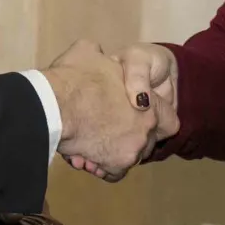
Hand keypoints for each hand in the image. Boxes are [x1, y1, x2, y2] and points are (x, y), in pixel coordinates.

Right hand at [43, 40, 174, 180]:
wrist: (56, 103)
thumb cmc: (76, 76)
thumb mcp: (89, 52)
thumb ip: (100, 57)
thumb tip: (96, 55)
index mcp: (149, 102)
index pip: (168, 121)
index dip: (152, 119)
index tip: (135, 117)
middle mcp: (146, 128)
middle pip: (146, 141)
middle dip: (128, 137)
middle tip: (106, 132)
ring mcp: (132, 148)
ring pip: (129, 157)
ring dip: (113, 153)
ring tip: (91, 147)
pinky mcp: (116, 165)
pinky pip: (114, 173)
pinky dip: (103, 168)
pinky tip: (88, 158)